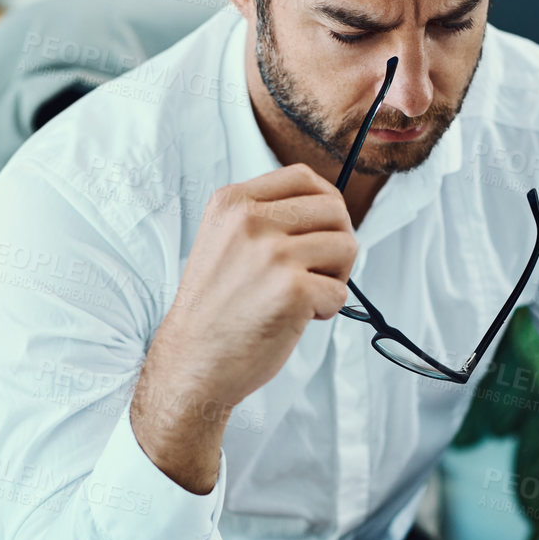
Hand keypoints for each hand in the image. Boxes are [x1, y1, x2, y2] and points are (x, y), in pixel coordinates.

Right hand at [131, 166, 355, 491]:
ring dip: (336, 276)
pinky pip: (341, 291)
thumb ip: (267, 218)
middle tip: (317, 271)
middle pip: (334, 209)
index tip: (321, 230)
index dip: (326, 203)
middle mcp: (250, 221)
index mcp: (232, 202)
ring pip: (346, 246)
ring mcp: (272, 254)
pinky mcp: (292, 290)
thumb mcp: (225, 240)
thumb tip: (330, 209)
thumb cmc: (215, 310)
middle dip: (337, 242)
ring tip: (306, 295)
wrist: (192, 362)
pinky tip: (299, 318)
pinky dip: (328, 309)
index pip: (304, 176)